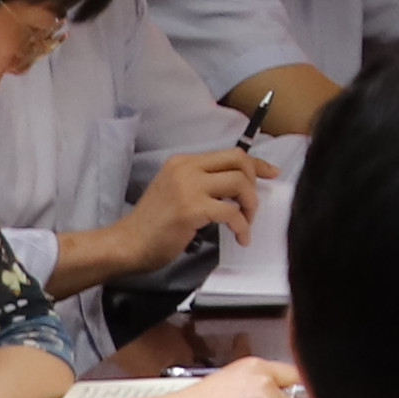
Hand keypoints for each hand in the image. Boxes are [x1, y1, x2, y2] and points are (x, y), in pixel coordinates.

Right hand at [118, 147, 270, 259]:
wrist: (127, 244)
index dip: (256, 163)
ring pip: (239, 183)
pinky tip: (240, 238)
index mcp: (183, 162)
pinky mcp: (191, 209)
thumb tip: (238, 186)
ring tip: (245, 224)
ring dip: (250, 206)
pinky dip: (242, 226)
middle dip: (254, 182)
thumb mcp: (177, 191)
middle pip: (239, 161)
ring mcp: (188, 187)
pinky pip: (232, 213)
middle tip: (252, 206)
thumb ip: (202, 183)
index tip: (272, 173)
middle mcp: (186, 168)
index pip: (230, 153)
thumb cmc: (153, 225)